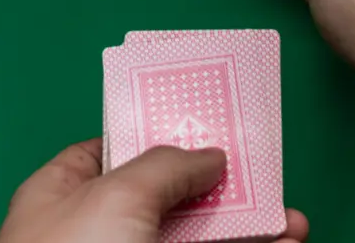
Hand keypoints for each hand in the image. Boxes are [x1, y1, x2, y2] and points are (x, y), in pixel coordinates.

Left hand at [0, 139, 308, 242]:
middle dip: (219, 186)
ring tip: (292, 221)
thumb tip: (208, 157)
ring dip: (246, 228)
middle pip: (167, 197)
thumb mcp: (117, 196)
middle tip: (263, 175)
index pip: (111, 151)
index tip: (205, 124)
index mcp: (62, 195)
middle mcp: (97, 233)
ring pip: (197, 240)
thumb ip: (166, 165)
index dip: (156, 134)